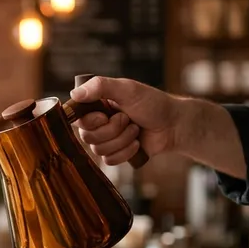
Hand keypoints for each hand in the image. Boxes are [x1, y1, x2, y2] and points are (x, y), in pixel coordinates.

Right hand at [70, 77, 187, 165]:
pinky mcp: (116, 154)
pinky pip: (109, 161)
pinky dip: (125, 152)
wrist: (173, 124)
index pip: (76, 118)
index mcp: (97, 105)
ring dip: (122, 140)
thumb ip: (100, 86)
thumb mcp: (127, 89)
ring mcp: (107, 139)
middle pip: (87, 136)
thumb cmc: (152, 103)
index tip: (104, 116)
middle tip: (128, 119)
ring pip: (99, 150)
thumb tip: (74, 93)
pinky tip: (137, 143)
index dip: (88, 121)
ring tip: (136, 129)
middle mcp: (98, 122)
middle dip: (112, 130)